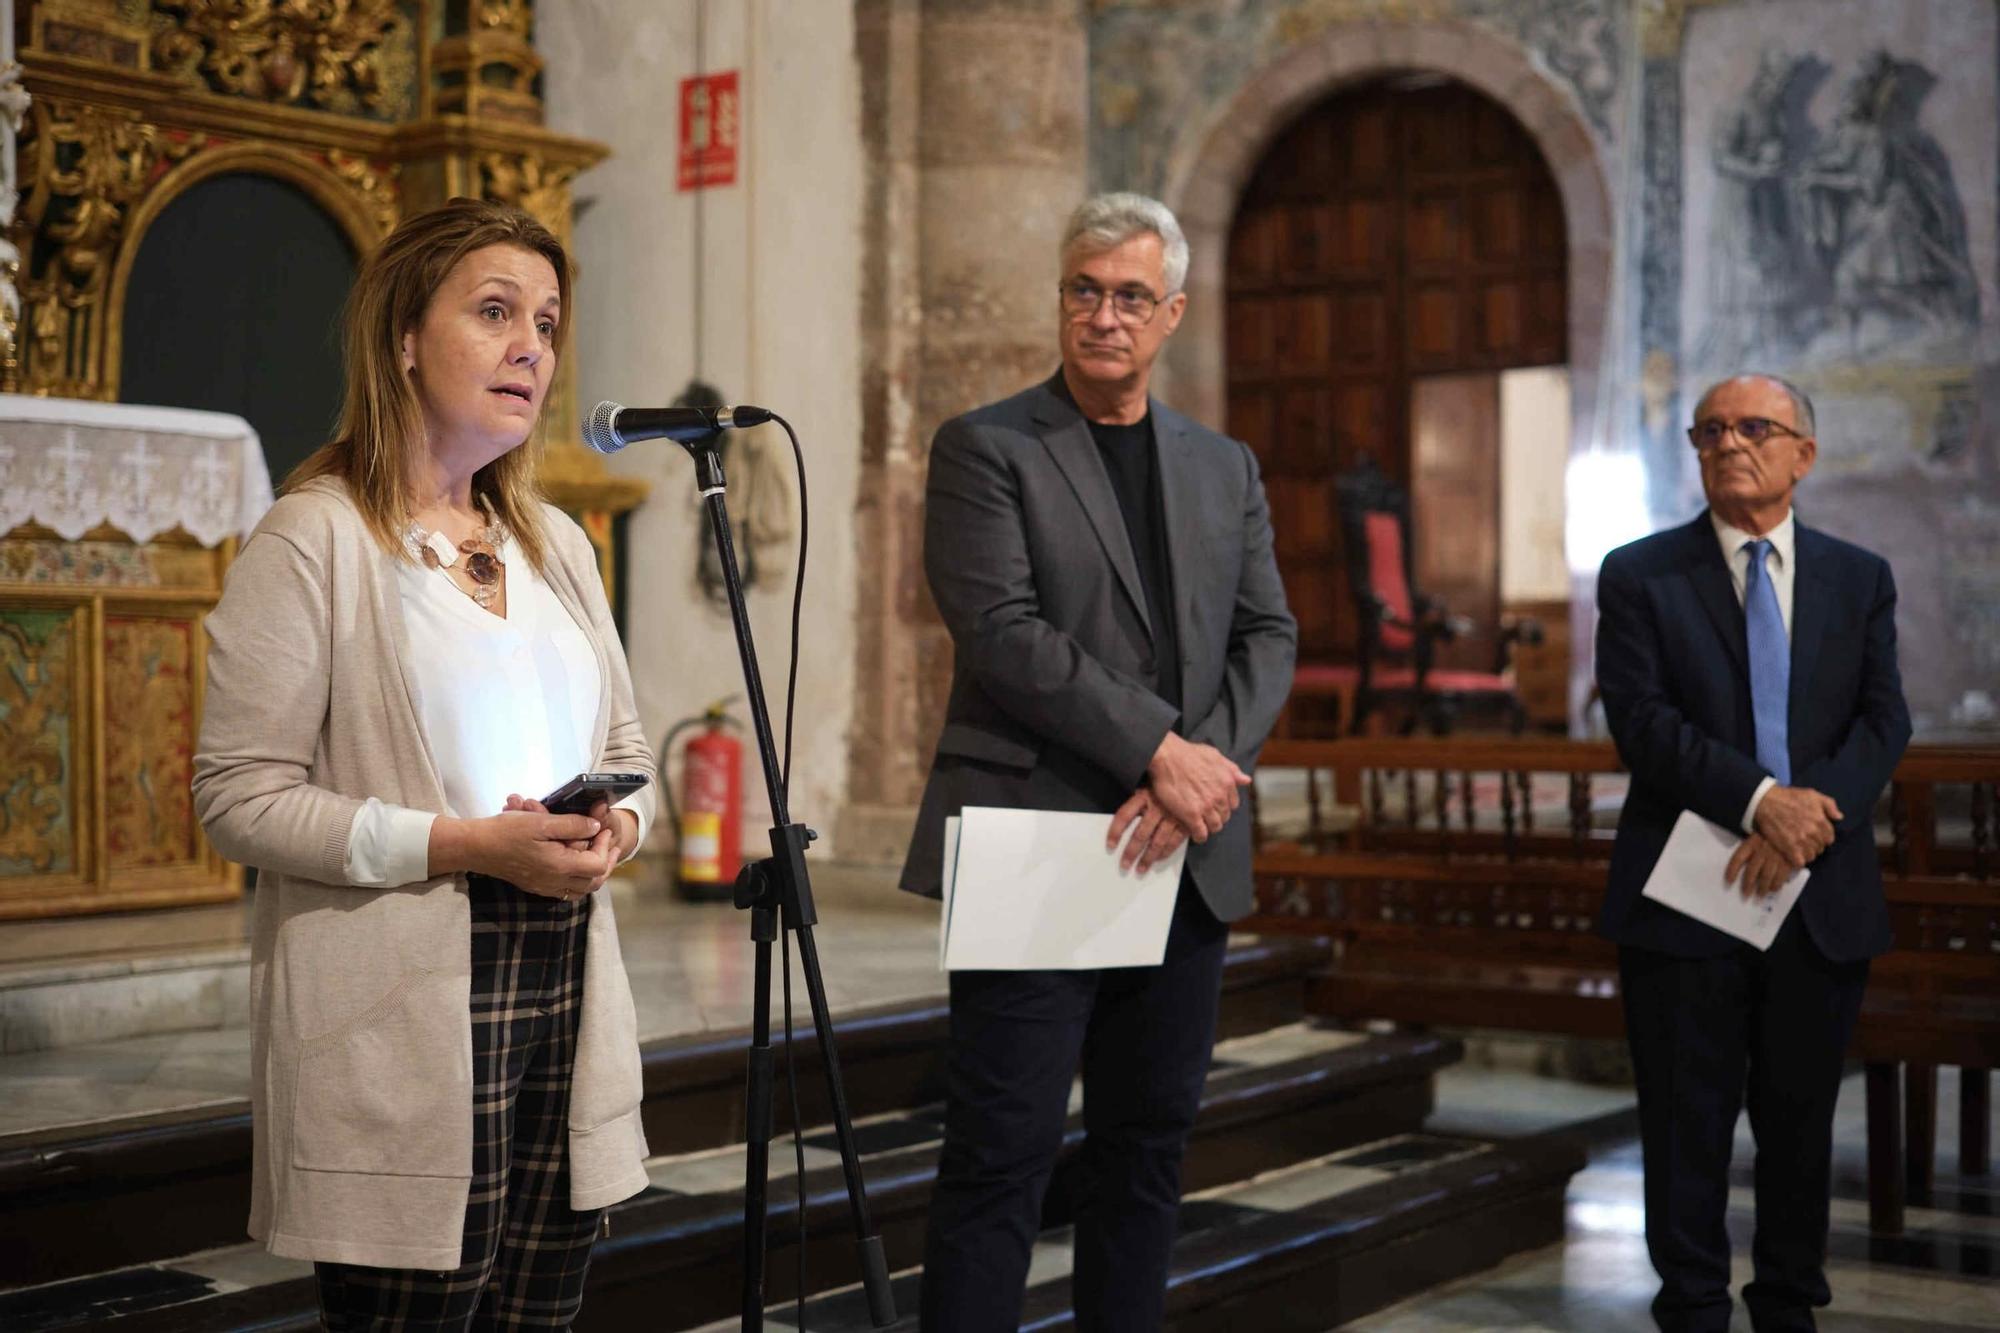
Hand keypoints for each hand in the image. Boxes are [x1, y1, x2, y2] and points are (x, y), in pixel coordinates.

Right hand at [434, 808, 613, 899]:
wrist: (476, 848)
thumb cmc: (506, 832)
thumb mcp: (541, 822)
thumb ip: (572, 825)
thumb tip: (595, 827)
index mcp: (560, 866)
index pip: (597, 865)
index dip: (605, 846)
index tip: (602, 828)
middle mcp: (555, 882)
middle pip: (594, 882)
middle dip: (606, 862)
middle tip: (607, 842)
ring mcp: (545, 887)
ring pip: (581, 889)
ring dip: (593, 873)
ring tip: (596, 852)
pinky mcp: (536, 887)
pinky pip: (565, 890)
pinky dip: (577, 878)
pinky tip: (574, 861)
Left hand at [1108, 788, 1190, 873]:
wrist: (1195, 772)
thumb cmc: (1167, 781)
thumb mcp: (1149, 784)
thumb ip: (1139, 800)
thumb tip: (1123, 820)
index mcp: (1144, 795)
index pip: (1124, 815)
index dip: (1115, 831)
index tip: (1110, 845)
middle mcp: (1157, 806)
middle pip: (1140, 834)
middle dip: (1131, 852)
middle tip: (1125, 865)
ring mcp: (1172, 815)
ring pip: (1157, 841)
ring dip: (1148, 858)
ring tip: (1140, 869)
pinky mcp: (1186, 822)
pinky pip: (1174, 841)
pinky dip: (1166, 852)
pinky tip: (1159, 859)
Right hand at [1145, 733, 1250, 841]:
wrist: (1167, 756)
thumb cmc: (1188, 753)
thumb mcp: (1215, 755)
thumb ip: (1231, 769)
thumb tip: (1246, 780)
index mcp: (1227, 782)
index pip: (1233, 803)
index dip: (1224, 806)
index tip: (1217, 806)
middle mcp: (1219, 795)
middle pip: (1225, 816)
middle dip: (1218, 817)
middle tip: (1207, 817)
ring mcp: (1206, 806)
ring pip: (1215, 826)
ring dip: (1210, 827)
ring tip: (1202, 826)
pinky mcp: (1191, 815)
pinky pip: (1201, 833)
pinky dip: (1200, 836)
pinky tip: (1196, 835)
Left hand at [1726, 832, 1795, 897]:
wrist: (1796, 828)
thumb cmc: (1775, 834)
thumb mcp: (1761, 835)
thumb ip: (1753, 848)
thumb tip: (1743, 864)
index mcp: (1753, 842)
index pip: (1738, 858)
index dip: (1732, 870)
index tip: (1728, 880)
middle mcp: (1762, 850)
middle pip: (1751, 871)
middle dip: (1748, 884)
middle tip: (1745, 893)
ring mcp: (1775, 857)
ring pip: (1765, 876)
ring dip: (1762, 888)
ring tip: (1760, 894)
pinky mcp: (1788, 862)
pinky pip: (1780, 877)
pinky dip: (1776, 885)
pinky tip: (1773, 889)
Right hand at [1752, 785, 1841, 867]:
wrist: (1765, 801)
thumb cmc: (1789, 797)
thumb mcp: (1812, 794)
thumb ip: (1830, 805)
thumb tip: (1839, 817)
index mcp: (1820, 820)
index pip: (1829, 838)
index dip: (1822, 837)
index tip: (1814, 836)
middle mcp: (1813, 832)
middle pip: (1820, 848)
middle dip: (1814, 845)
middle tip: (1804, 841)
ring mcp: (1801, 841)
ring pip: (1811, 856)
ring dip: (1806, 853)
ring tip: (1798, 847)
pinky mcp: (1788, 848)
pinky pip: (1800, 862)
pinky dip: (1797, 860)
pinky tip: (1793, 854)